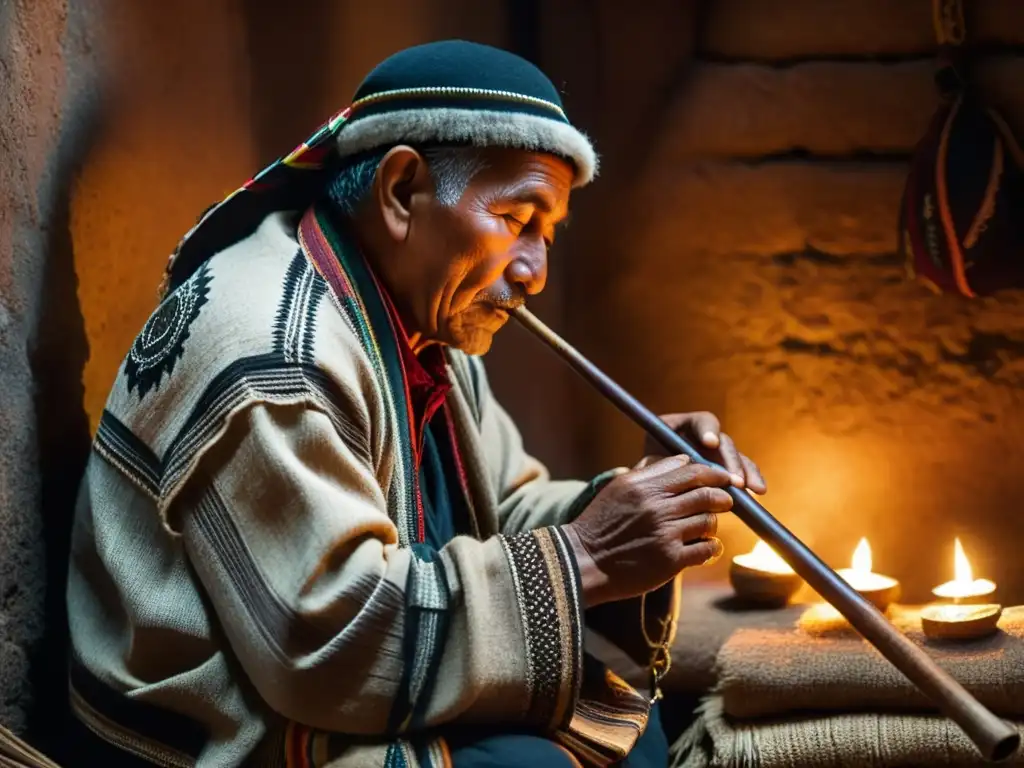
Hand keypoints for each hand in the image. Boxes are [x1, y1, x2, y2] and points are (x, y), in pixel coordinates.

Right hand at [562, 455, 733, 607]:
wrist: (583, 561)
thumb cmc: (600, 523)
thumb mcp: (619, 488)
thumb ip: (651, 472)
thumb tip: (683, 459)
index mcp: (645, 486)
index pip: (692, 472)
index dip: (714, 474)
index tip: (723, 478)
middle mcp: (657, 508)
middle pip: (706, 495)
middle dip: (722, 497)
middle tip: (726, 501)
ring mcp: (665, 534)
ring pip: (708, 522)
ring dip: (713, 523)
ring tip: (707, 526)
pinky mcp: (671, 560)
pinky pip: (706, 549)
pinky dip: (712, 547)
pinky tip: (706, 547)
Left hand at [642, 412, 765, 493]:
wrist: (649, 496)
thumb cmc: (645, 480)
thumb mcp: (646, 471)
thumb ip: (654, 467)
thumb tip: (659, 467)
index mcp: (680, 427)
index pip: (700, 421)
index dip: (707, 429)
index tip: (709, 443)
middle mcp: (701, 437)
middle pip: (723, 441)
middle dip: (730, 460)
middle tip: (733, 479)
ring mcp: (716, 453)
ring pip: (736, 457)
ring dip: (745, 471)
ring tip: (750, 489)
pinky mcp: (727, 469)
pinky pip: (743, 472)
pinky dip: (751, 480)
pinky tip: (758, 492)